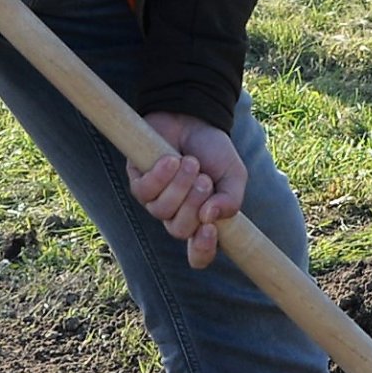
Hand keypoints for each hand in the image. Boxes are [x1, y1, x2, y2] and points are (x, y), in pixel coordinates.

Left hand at [129, 110, 246, 268]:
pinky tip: (170, 159)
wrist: (194, 118)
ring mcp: (156, 201)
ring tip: (190, 162)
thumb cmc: (213, 151)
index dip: (202, 251)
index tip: (210, 228)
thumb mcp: (233, 175)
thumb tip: (211, 217)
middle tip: (204, 178)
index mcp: (202, 219)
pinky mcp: (138, 183)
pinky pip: (145, 191)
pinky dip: (161, 174)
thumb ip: (232, 199)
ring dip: (180, 184)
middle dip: (194, 203)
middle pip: (179, 230)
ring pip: (163, 210)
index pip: (199, 254)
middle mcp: (176, 215)